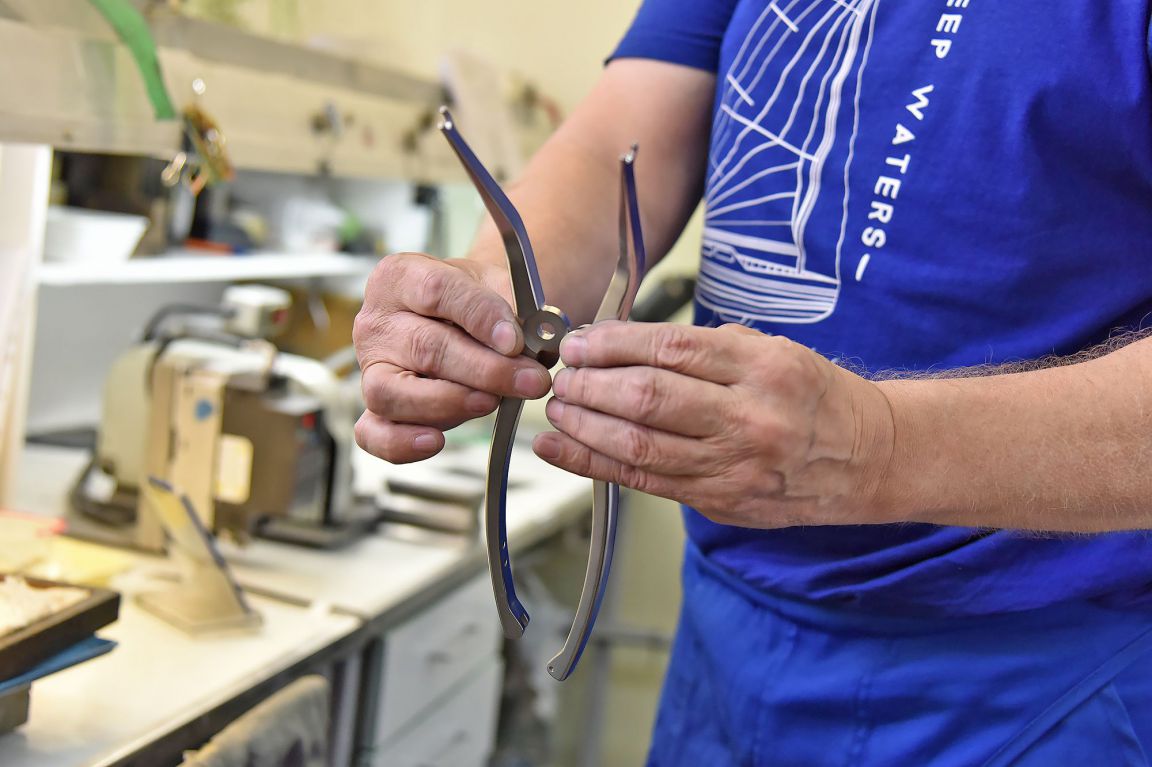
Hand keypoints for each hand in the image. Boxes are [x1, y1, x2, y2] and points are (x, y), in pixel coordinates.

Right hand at [353, 252, 551, 462]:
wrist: (462, 321)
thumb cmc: (474, 304)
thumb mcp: (495, 288)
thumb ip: (514, 310)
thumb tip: (537, 341)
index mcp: (401, 277)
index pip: (436, 291)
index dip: (479, 317)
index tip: (515, 341)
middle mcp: (377, 321)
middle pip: (424, 347)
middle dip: (485, 370)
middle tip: (530, 381)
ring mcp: (370, 367)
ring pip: (392, 392)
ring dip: (450, 403)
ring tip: (492, 402)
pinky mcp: (374, 407)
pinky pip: (374, 433)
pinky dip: (401, 442)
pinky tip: (435, 440)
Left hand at [531, 322, 897, 527]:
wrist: (867, 458)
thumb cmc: (813, 398)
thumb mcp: (771, 351)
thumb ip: (703, 349)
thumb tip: (620, 344)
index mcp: (763, 368)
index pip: (672, 349)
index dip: (613, 345)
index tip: (580, 343)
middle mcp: (749, 418)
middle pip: (648, 398)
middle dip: (591, 385)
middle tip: (563, 375)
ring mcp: (734, 467)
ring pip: (639, 444)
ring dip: (584, 425)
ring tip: (557, 408)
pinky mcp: (720, 502)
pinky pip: (645, 482)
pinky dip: (594, 464)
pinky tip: (561, 449)